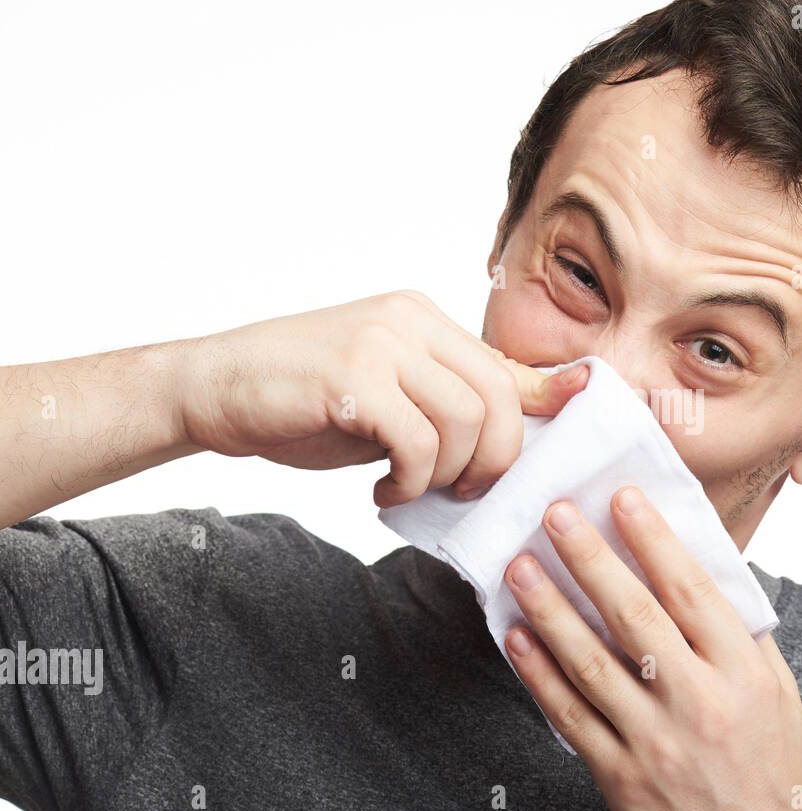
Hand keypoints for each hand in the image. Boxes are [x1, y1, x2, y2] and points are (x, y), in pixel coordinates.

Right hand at [176, 290, 587, 505]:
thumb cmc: (303, 400)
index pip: (504, 365)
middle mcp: (409, 319)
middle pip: (496, 395)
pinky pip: (418, 439)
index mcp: (423, 319)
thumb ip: (446, 403)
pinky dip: (412, 479)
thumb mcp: (388, 395)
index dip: (549, 397)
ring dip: (447, 473)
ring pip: (463, 419)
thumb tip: (517, 430)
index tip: (579, 419)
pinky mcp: (353, 376)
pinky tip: (385, 489)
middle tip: (466, 491)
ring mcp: (381, 342)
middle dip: (495, 458)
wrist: (212, 388)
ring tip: (412, 487)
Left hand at [503, 486, 801, 810]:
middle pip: (633, 616)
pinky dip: (539, 674)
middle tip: (556, 514)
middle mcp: (698, 702)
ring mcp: (654, 741)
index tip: (623, 498)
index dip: (654, 539)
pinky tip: (517, 637)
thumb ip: (742, 635)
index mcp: (742, 674)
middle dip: (589, 558)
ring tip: (520, 566)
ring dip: (549, 608)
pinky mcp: (619, 776)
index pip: (691, 591)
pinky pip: (570, 716)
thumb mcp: (778, 695)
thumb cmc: (768, 770)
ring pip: (590, 661)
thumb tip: (699, 572)